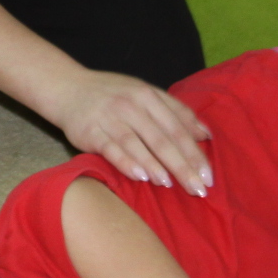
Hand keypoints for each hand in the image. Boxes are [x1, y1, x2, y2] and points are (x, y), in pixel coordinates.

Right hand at [49, 70, 213, 196]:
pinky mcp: (90, 131)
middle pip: (162, 139)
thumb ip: (176, 112)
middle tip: (197, 189)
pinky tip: (140, 176)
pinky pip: (111, 148)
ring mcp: (110, 117)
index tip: (209, 176)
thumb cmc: (113, 95)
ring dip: (155, 165)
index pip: (178, 127)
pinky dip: (126, 162)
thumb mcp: (146, 94)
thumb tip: (206, 134)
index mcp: (149, 96)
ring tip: (170, 184)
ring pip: (137, 143)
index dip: (194, 153)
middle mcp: (131, 105)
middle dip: (182, 165)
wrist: (68, 88)